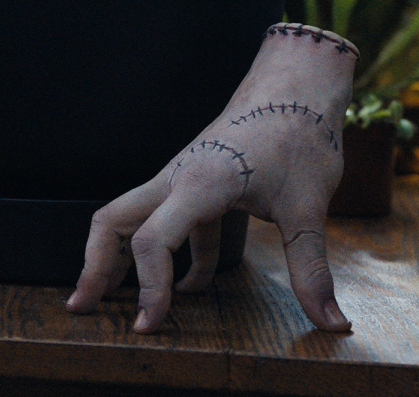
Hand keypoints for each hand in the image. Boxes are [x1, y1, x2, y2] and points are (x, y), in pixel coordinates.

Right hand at [65, 23, 357, 333]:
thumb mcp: (309, 209)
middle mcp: (175, 181)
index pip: (151, 241)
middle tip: (82, 307)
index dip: (148, 286)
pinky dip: (167, 258)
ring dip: (116, 259)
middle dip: (94, 266)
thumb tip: (336, 325)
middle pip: (112, 221)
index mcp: (197, 185)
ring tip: (109, 300)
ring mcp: (179, 182)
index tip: (152, 324)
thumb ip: (312, 271)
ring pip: (128, 219)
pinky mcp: (194, 187)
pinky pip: (167, 225)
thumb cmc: (298, 140)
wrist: (294, 92)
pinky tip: (187, 291)